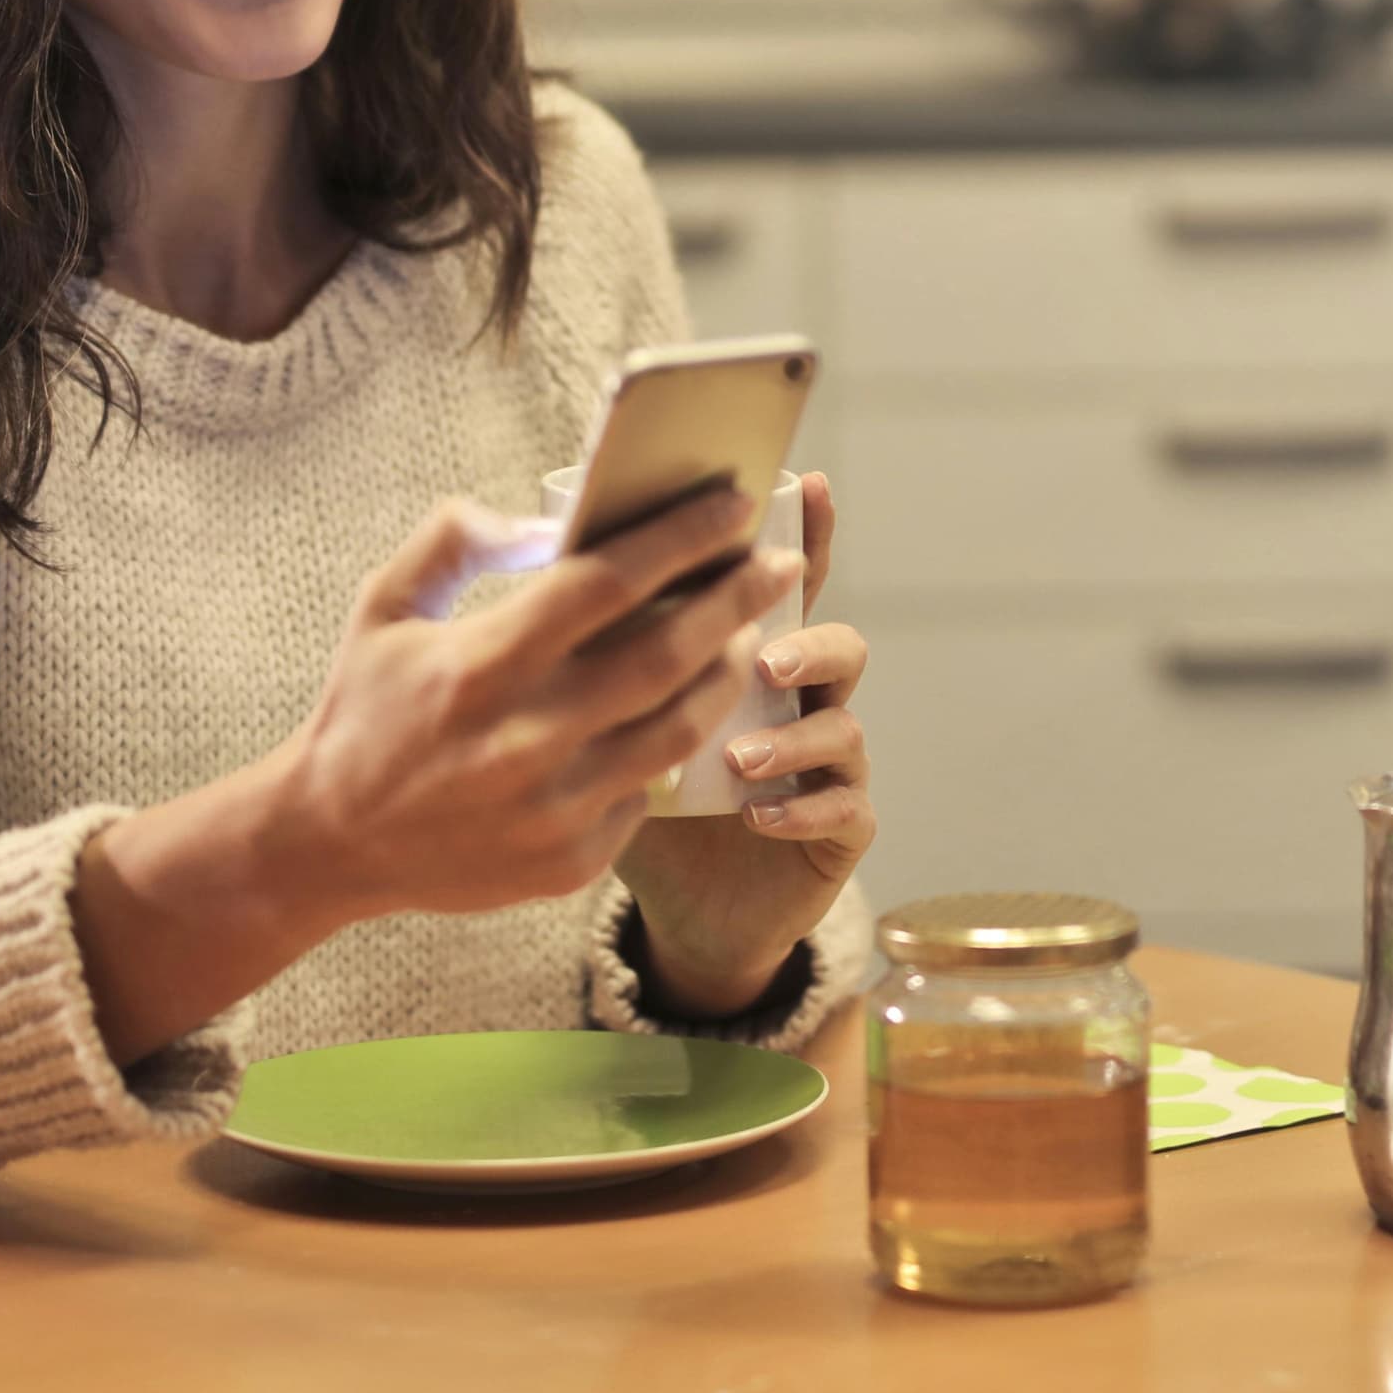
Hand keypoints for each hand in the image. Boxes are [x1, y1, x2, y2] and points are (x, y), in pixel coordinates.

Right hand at [279, 483, 796, 920]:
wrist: (325, 844)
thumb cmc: (362, 709)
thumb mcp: (384, 606)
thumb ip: (453, 540)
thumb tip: (543, 519)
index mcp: (481, 665)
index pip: (609, 583)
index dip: (682, 537)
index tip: (734, 503)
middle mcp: (525, 739)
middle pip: (667, 655)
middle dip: (738, 600)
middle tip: (781, 566)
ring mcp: (553, 808)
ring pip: (677, 729)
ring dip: (725, 674)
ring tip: (747, 636)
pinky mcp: (569, 860)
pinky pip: (647, 791)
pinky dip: (672, 745)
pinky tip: (687, 711)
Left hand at [613, 471, 876, 1017]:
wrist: (670, 904)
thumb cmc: (621, 790)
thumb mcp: (598, 711)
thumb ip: (591, 642)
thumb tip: (545, 554)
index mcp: (747, 657)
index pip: (784, 586)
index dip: (806, 536)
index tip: (813, 488)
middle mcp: (798, 701)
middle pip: (837, 644)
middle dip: (807, 641)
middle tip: (764, 655)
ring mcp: (825, 763)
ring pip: (845, 727)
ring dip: (796, 735)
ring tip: (740, 755)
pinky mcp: (836, 830)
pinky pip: (847, 808)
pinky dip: (806, 806)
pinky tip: (758, 814)